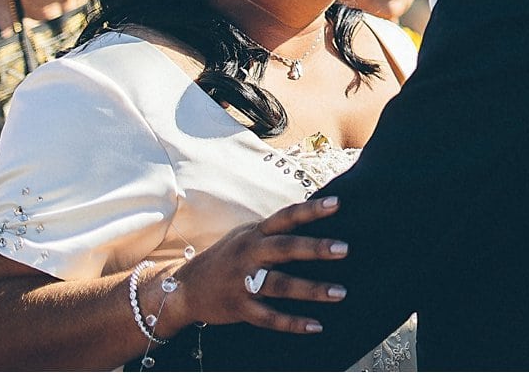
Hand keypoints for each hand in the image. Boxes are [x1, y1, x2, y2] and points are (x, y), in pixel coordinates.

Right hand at [160, 196, 349, 335]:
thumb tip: (313, 215)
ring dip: (311, 290)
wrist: (184, 289)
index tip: (337, 203)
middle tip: (344, 249)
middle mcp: (249, 254)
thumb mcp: (246, 235)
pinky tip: (315, 325)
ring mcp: (243, 282)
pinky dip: (292, 323)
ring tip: (340, 292)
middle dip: (314, 249)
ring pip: (281, 285)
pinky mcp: (239, 308)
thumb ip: (275, 230)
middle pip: (285, 249)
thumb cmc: (227, 257)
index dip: (310, 209)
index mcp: (254, 234)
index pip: (286, 217)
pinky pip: (269, 317)